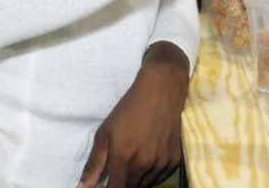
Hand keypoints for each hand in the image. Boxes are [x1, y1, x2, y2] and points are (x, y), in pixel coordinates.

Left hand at [78, 43, 188, 187]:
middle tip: (118, 169)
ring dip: (136, 180)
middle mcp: (144, 163)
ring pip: (146, 184)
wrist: (162, 90)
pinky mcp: (175, 158)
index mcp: (123, 157)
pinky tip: (147, 160)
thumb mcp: (105, 132)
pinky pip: (161, 177)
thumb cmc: (129, 108)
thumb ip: (94, 164)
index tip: (104, 186)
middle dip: (121, 184)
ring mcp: (161, 162)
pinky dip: (152, 175)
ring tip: (132, 164)